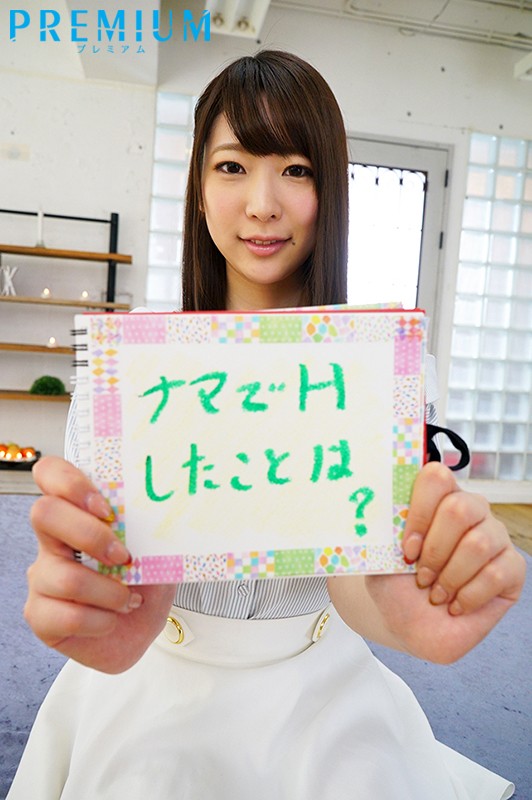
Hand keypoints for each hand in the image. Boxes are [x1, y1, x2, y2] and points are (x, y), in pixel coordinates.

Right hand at [25, 456, 175, 672]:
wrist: (139, 630)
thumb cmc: (144, 583)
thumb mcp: (157, 549)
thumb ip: (153, 526)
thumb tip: (172, 508)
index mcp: (77, 513)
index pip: (50, 475)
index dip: (70, 482)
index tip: (106, 508)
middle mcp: (52, 541)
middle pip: (44, 513)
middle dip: (91, 534)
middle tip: (124, 556)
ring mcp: (42, 578)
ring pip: (64, 577)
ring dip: (110, 592)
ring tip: (129, 599)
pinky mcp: (41, 616)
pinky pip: (67, 616)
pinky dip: (101, 621)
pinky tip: (113, 619)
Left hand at [365, 462, 525, 662]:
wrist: (411, 624)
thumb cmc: (396, 585)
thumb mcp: (380, 556)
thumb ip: (383, 529)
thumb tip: (379, 505)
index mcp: (437, 498)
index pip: (436, 477)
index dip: (420, 512)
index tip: (407, 549)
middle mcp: (472, 510)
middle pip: (460, 508)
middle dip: (435, 550)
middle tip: (421, 576)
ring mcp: (495, 537)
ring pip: (479, 543)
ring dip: (450, 576)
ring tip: (436, 593)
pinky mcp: (512, 568)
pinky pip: (496, 574)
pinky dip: (468, 596)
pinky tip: (455, 604)